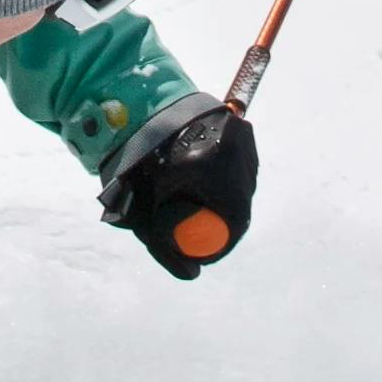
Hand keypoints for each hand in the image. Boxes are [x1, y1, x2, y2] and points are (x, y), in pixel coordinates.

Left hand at [99, 105, 256, 279]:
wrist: (140, 107)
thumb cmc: (138, 161)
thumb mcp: (146, 208)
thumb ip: (166, 247)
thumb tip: (191, 274)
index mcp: (218, 170)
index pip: (234, 224)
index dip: (219, 244)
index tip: (201, 252)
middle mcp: (238, 152)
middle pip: (239, 204)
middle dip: (218, 222)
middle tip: (196, 231)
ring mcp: (243, 138)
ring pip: (241, 184)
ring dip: (222, 198)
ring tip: (194, 199)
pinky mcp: (242, 129)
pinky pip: (239, 167)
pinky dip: (223, 177)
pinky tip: (201, 177)